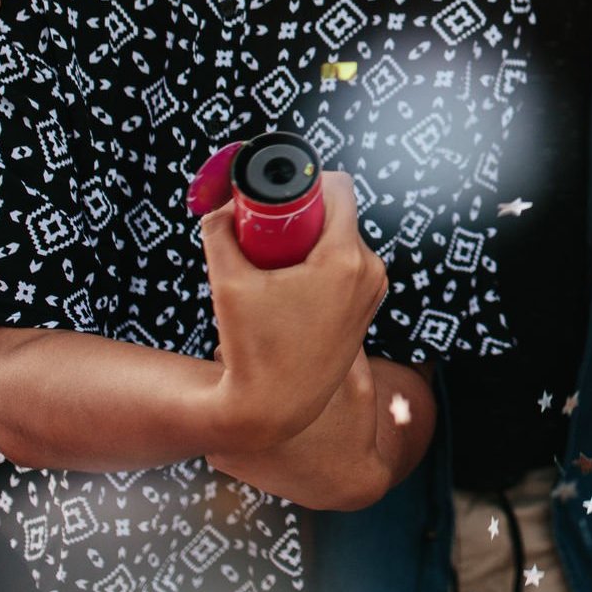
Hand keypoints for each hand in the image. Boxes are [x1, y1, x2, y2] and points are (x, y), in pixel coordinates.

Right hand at [203, 171, 390, 451]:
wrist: (274, 410)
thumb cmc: (252, 349)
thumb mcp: (227, 284)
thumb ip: (218, 234)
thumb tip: (219, 207)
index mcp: (346, 258)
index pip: (338, 187)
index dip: (303, 182)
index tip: (273, 197)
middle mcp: (370, 271)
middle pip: (337, 214)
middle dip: (300, 215)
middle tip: (263, 233)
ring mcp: (373, 292)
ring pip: (342, 241)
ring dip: (309, 241)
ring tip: (273, 266)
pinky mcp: (367, 309)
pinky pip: (347, 266)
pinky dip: (320, 265)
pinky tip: (289, 285)